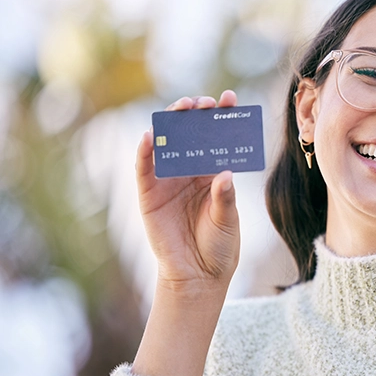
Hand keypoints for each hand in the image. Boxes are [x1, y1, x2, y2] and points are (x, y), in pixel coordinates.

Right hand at [136, 90, 239, 298]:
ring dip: (172, 123)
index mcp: (214, 174)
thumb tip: (225, 174)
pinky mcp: (149, 194)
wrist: (198, 275)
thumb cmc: (219, 246)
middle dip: (197, 114)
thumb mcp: (227, 220)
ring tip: (182, 108)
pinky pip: (144, 168)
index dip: (223, 117)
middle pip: (191, 134)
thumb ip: (225, 197)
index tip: (230, 100)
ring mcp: (169, 181)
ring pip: (167, 144)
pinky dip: (145, 151)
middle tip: (205, 103)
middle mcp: (191, 172)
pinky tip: (150, 135)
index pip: (218, 139)